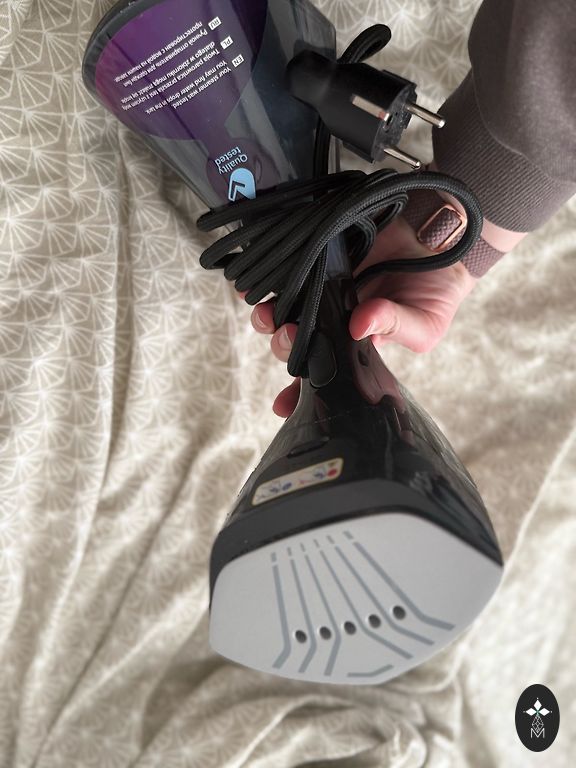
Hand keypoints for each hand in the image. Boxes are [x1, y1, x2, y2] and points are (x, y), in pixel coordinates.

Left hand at [249, 215, 477, 416]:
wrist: (436, 243)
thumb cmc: (433, 293)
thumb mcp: (424, 324)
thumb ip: (395, 326)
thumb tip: (360, 325)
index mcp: (353, 350)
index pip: (321, 378)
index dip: (297, 395)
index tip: (282, 406)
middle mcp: (331, 325)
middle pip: (294, 346)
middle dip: (285, 347)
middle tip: (292, 337)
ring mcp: (321, 294)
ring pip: (282, 315)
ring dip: (269, 320)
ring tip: (268, 316)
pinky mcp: (317, 263)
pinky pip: (286, 277)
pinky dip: (266, 284)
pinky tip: (256, 288)